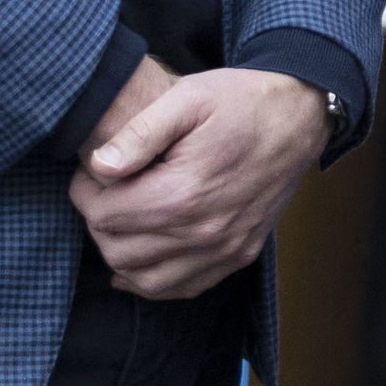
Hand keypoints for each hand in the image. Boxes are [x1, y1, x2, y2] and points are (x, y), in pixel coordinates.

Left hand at [71, 67, 327, 299]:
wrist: (300, 116)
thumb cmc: (242, 102)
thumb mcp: (188, 97)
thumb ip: (139, 132)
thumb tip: (98, 167)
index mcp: (185, 191)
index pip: (105, 215)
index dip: (85, 192)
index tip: (91, 172)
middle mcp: (205, 231)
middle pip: (119, 250)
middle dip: (99, 222)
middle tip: (103, 192)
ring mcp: (225, 249)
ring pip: (145, 280)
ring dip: (121, 254)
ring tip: (121, 221)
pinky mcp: (239, 255)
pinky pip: (182, 288)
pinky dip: (153, 281)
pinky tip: (142, 258)